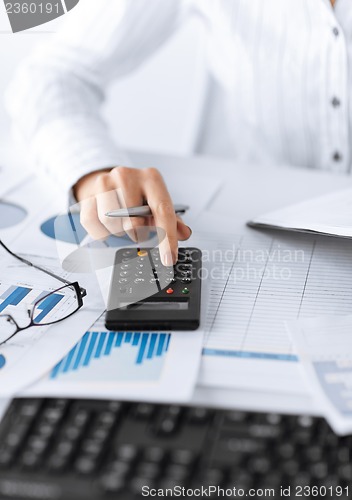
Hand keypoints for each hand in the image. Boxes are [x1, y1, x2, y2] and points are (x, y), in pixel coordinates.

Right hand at [73, 166, 191, 264]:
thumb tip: (184, 233)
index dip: (167, 238)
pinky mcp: (88, 194)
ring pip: (111, 223)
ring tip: (123, 224)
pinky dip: (101, 232)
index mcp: (151, 178)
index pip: (162, 211)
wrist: (112, 182)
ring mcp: (105, 182)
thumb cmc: (139, 196)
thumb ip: (173, 220)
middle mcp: (127, 176)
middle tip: (138, 230)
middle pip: (133, 221)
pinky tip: (108, 225)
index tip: (169, 258)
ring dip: (119, 232)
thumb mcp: (158, 204)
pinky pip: (92, 224)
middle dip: (138, 234)